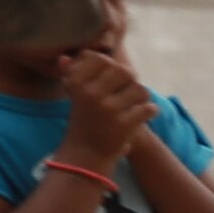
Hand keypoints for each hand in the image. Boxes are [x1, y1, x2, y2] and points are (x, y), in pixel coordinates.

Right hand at [57, 48, 151, 169]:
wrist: (86, 155)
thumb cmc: (82, 120)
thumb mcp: (73, 97)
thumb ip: (71, 74)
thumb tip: (64, 57)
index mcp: (76, 83)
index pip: (102, 59)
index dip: (111, 67)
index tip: (110, 78)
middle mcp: (91, 93)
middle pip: (124, 71)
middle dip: (129, 81)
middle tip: (126, 91)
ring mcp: (108, 109)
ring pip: (140, 89)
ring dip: (141, 97)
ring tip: (134, 104)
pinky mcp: (124, 124)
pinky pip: (148, 108)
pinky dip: (149, 112)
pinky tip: (142, 115)